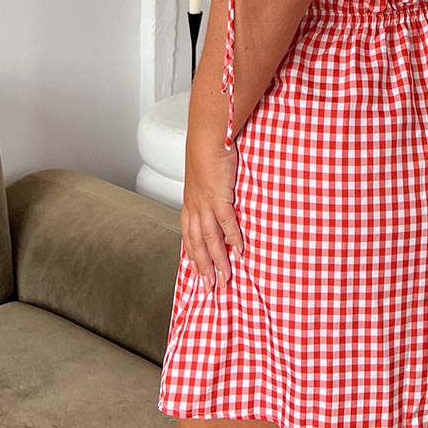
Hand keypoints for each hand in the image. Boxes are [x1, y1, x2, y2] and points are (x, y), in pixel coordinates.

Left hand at [181, 140, 242, 291]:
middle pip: (197, 245)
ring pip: (210, 240)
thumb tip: (218, 201)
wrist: (207, 139)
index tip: (197, 274)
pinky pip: (226, 223)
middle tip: (209, 288)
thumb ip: (209, 193)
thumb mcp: (203, 178)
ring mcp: (205, 204)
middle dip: (203, 269)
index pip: (188, 238)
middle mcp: (194, 208)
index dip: (193, 258)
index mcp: (190, 205)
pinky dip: (232, 239)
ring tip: (225, 278)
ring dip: (217, 261)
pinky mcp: (219, 197)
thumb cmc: (207, 154)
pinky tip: (239, 251)